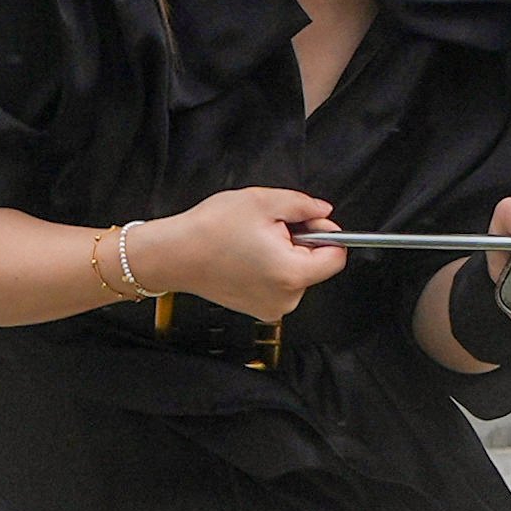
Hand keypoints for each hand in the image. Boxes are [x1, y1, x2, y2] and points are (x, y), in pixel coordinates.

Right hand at [147, 186, 342, 320]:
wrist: (173, 254)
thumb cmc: (210, 230)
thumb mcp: (263, 201)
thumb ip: (303, 205)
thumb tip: (323, 210)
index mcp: (291, 274)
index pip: (336, 258)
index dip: (326, 232)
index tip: (308, 221)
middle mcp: (285, 298)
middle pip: (316, 266)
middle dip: (300, 242)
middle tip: (270, 229)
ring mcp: (271, 307)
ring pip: (297, 274)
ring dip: (284, 255)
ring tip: (253, 243)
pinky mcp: (258, 309)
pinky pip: (279, 284)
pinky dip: (270, 268)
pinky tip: (246, 256)